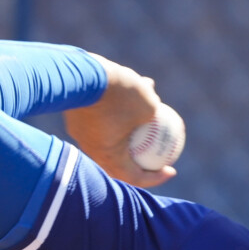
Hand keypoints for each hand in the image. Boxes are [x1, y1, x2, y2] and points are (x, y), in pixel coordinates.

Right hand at [64, 53, 176, 188]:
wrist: (81, 71)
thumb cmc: (117, 93)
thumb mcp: (148, 105)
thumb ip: (154, 115)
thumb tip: (160, 116)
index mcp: (109, 156)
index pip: (134, 177)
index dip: (155, 178)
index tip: (171, 170)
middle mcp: (92, 148)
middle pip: (121, 159)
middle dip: (142, 157)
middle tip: (158, 152)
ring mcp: (82, 131)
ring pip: (113, 132)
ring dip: (134, 124)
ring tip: (154, 111)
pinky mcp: (77, 113)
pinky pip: (103, 115)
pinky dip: (120, 106)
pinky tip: (140, 86)